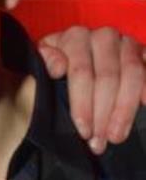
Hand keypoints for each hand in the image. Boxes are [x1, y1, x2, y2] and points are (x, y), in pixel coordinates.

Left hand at [38, 27, 145, 153]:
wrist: (75, 62)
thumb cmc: (56, 71)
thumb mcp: (43, 66)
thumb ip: (45, 64)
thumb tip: (57, 68)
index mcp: (75, 38)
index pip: (81, 72)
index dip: (82, 104)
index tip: (83, 131)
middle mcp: (103, 37)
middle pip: (107, 77)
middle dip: (103, 114)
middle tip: (99, 141)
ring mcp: (126, 43)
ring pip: (131, 75)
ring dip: (124, 110)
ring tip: (116, 136)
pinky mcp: (143, 52)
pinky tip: (145, 105)